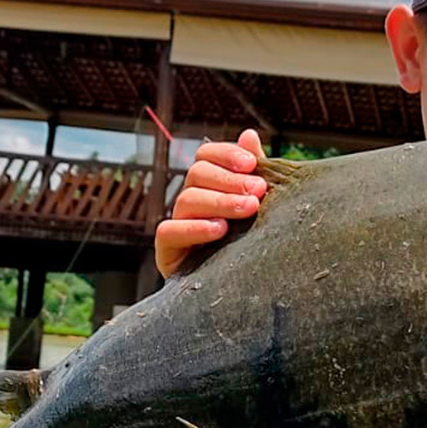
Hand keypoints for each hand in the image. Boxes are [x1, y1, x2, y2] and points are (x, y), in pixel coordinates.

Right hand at [154, 129, 266, 277]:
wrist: (239, 293)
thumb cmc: (249, 245)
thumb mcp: (256, 207)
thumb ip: (252, 173)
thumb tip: (249, 134)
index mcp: (209, 186)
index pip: (206, 156)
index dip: (226, 154)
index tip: (252, 164)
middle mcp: (190, 202)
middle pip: (197, 174)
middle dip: (229, 179)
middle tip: (259, 191)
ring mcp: (177, 225)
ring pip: (187, 200)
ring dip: (220, 201)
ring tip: (249, 209)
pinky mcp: (167, 252)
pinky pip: (169, 231)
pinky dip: (195, 228)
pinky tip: (220, 229)